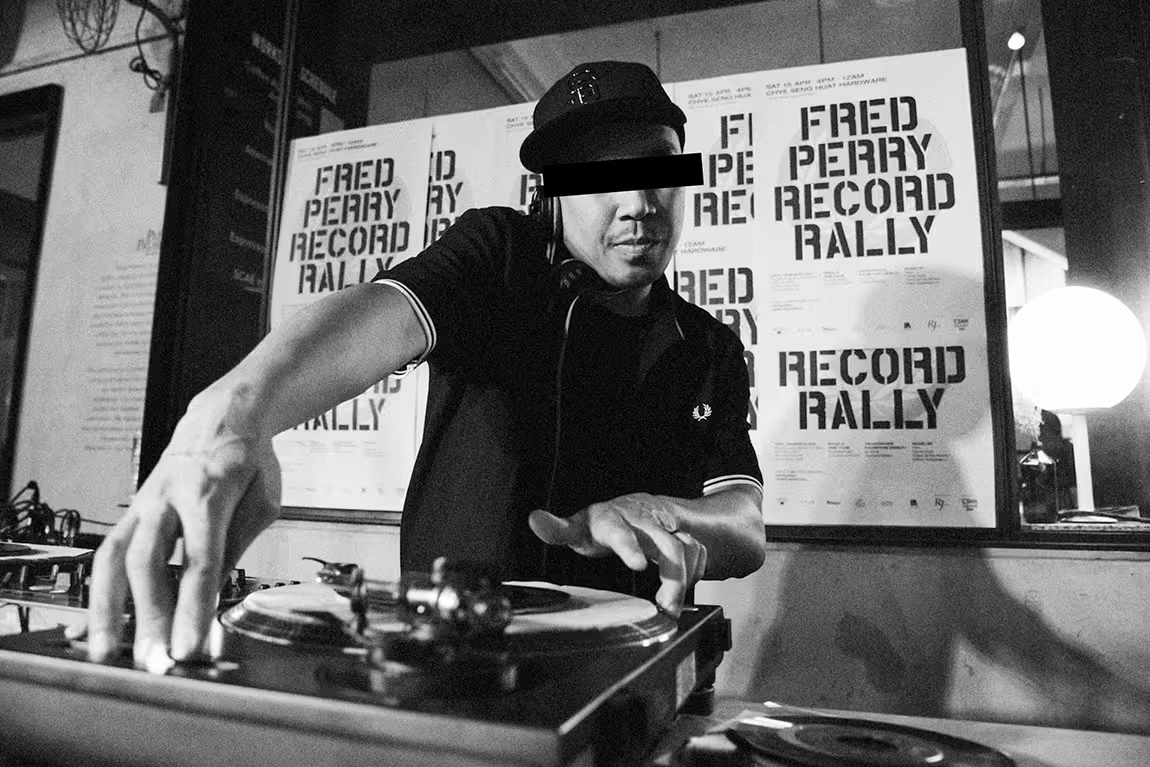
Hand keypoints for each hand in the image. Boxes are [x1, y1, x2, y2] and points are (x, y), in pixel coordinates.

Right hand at [81, 398, 281, 667]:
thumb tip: (213, 598)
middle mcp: (168, 497)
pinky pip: (110, 552)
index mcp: (209, 493)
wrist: (221, 417)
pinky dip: (104, 589)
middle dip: (150, 617)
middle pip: (150, 564)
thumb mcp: (262, 501)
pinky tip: (103, 621)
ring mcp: (145, 502)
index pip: (200, 562)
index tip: (189, 646)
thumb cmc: (248, 460)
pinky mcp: (133, 510)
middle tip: (155, 659)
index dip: (193, 608)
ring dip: (108, 609)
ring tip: (108, 652)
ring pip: (115, 558)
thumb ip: (237, 547)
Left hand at [528, 493, 706, 615]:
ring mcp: (666, 531)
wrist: (636, 508)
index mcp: (613, 521)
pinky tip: (683, 590)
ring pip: (686, 550)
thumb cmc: (602, 523)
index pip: (620, 530)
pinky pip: (698, 554)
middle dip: (673, 578)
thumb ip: (557, 529)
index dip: (629, 546)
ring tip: (672, 607)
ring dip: (685, 579)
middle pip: (667, 545)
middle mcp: (644, 524)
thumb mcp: (578, 527)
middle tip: (667, 607)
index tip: (638, 565)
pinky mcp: (683, 538)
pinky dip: (696, 572)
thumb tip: (535, 519)